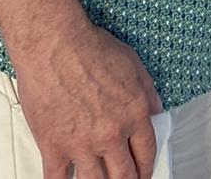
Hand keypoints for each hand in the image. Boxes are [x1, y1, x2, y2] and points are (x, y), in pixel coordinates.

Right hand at [12, 21, 162, 178]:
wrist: (54, 44)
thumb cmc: (90, 47)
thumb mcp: (133, 63)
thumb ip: (147, 91)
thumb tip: (156, 110)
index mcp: (134, 114)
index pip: (146, 153)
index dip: (147, 168)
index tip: (143, 173)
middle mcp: (111, 134)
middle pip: (124, 175)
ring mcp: (82, 144)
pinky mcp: (54, 147)